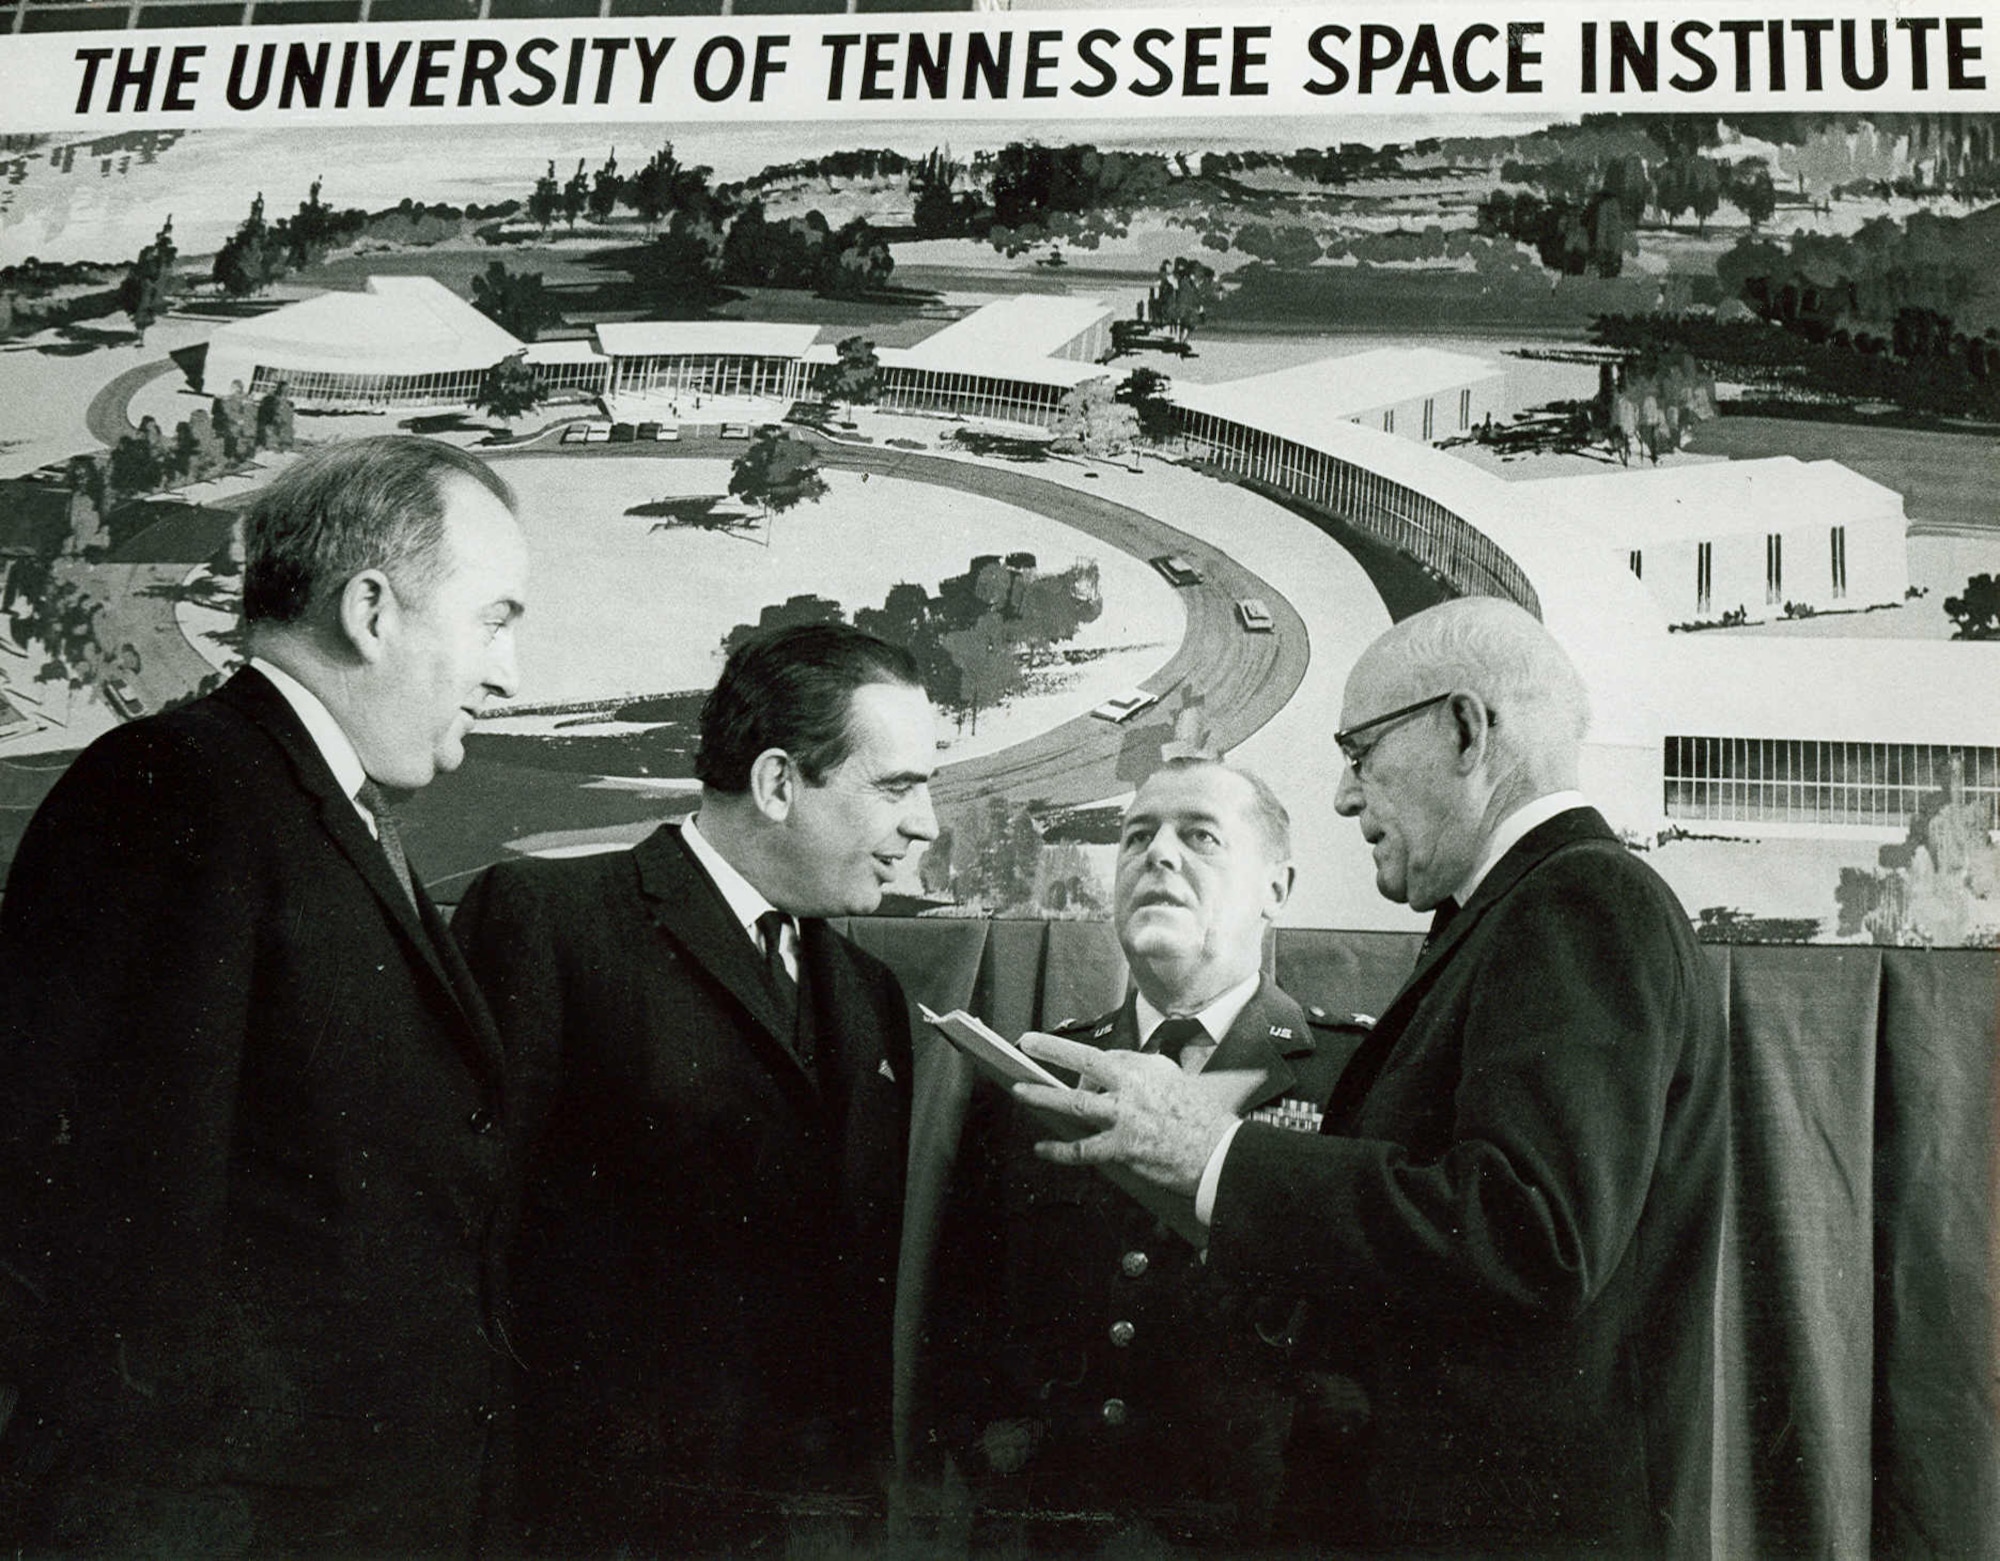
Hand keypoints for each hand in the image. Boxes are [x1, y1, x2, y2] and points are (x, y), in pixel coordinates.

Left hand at [1012, 1033, 1235, 1196]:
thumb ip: (1148, 1075)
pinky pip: (1082, 1149)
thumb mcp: (1179, 1081)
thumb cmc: (1205, 1120)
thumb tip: (1126, 1076)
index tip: (1066, 1058)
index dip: (1084, 1061)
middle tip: (1028, 1044)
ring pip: (1074, 1104)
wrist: (1220, 1153)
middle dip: (1051, 1050)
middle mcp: (1133, 1086)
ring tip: (1021, 1091)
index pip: (1107, 1057)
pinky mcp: (1121, 1148)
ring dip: (1042, 1097)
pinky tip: (1042, 1147)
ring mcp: (1124, 1117)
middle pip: (1084, 1063)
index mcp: (1147, 1067)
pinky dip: (1059, 1150)